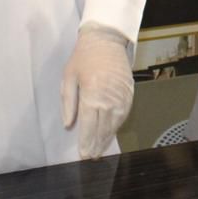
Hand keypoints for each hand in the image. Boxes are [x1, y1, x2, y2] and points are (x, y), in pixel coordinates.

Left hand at [61, 25, 133, 158]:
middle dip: (96, 144)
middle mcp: (108, 97)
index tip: (83, 154)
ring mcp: (121, 96)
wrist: (106, 40)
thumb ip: (68, 103)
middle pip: (102, 127)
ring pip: (115, 123)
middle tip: (91, 158)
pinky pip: (124, 114)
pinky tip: (111, 133)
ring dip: (107, 138)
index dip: (86, 141)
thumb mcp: (68, 77)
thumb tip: (68, 125)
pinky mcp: (129, 93)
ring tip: (101, 150)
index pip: (88, 124)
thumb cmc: (83, 58)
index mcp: (91, 93)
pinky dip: (117, 126)